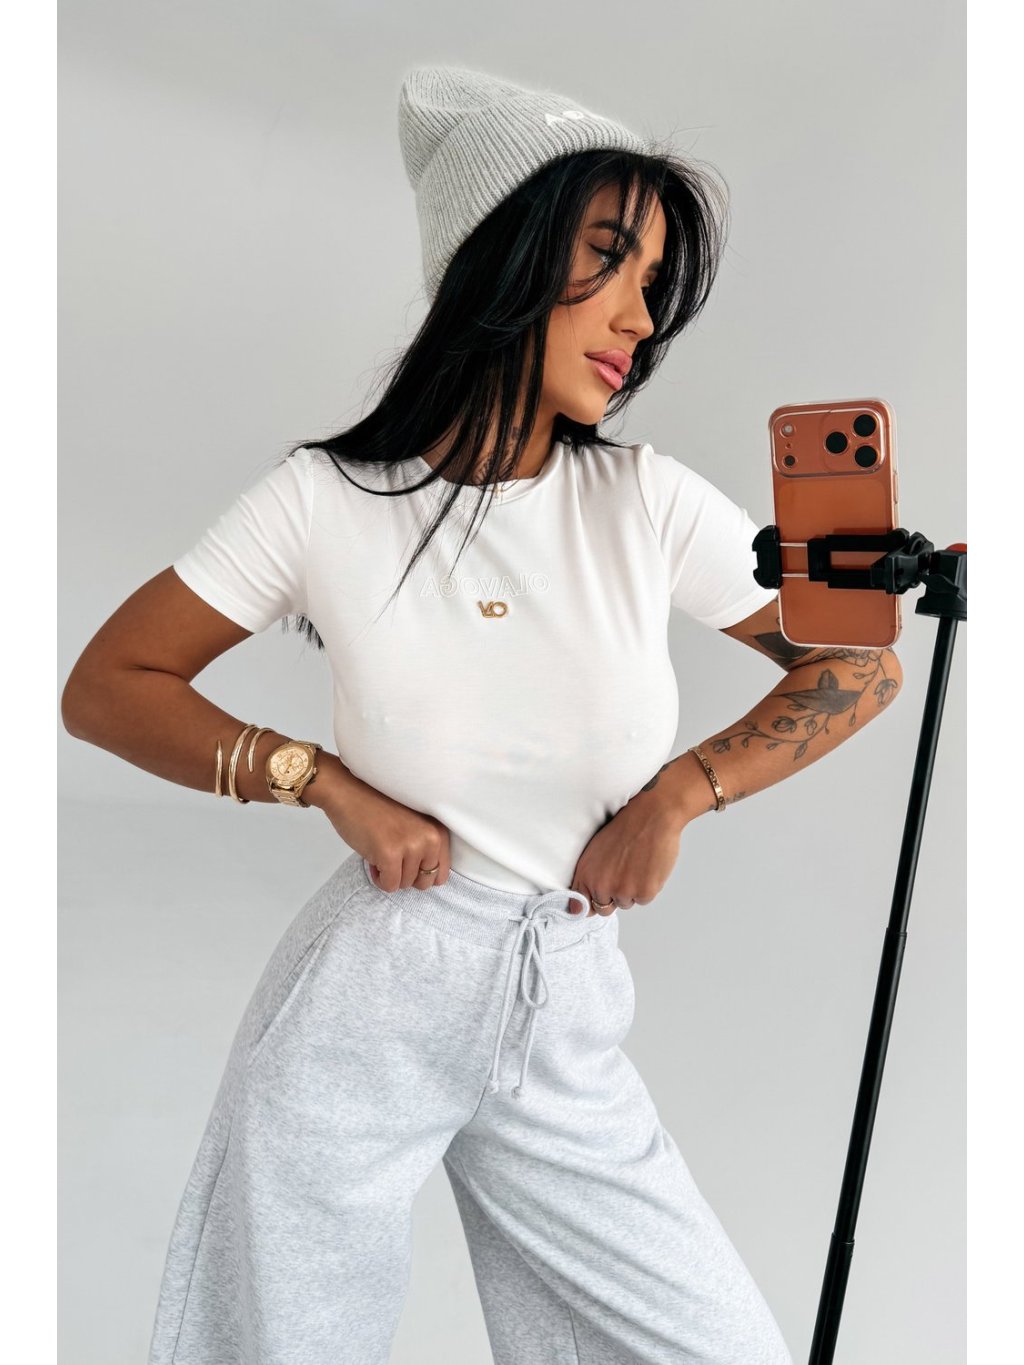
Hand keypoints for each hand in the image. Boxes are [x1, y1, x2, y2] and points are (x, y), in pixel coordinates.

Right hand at [311, 758, 451, 892]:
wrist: (349, 792)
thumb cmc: (378, 808)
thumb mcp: (413, 824)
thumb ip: (425, 846)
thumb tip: (426, 878)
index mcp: (438, 830)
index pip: (441, 872)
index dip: (421, 873)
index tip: (407, 863)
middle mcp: (431, 838)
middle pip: (424, 881)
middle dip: (406, 876)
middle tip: (392, 858)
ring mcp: (411, 846)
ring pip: (405, 884)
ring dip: (390, 875)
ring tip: (380, 852)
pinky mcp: (390, 854)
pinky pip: (390, 885)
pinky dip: (379, 879)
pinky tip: (373, 859)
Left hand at [567, 785, 686, 915]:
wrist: (650, 817)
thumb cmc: (624, 830)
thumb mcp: (594, 852)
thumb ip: (586, 880)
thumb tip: (576, 910)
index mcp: (586, 876)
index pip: (582, 907)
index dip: (592, 903)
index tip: (599, 896)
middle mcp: (601, 887)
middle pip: (604, 908)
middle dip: (613, 896)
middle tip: (622, 873)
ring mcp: (623, 891)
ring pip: (626, 903)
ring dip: (631, 890)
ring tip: (636, 865)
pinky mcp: (644, 892)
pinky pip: (643, 900)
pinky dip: (647, 887)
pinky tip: (647, 867)